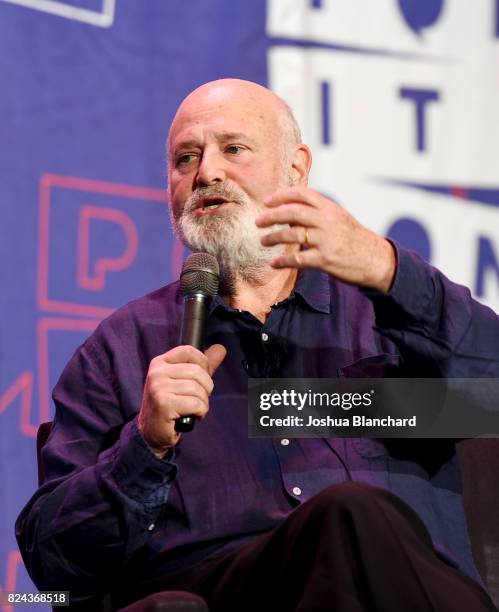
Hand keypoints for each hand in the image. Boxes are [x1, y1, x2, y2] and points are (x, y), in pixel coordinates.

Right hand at [138, 344, 225, 457]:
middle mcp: (157, 372)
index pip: (189, 351)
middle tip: (197, 399)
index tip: (202, 378)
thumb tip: (221, 348)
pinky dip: (200, 412)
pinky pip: (196, 404)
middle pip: (197, 372)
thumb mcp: (184, 381)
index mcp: (160, 363)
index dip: (203, 363)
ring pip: (198, 389)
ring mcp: (158, 387)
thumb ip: (202, 365)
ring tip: (193, 409)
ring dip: (202, 403)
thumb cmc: (170, 404)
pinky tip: (191, 416)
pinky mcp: (164, 404)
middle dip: (206, 388)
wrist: (151, 432)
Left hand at [256, 187, 395, 292]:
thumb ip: (317, 213)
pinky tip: (274, 263)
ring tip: (263, 241)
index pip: (303, 194)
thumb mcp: (339, 219)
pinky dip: (283, 261)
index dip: (282, 195)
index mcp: (330, 209)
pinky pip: (299, 259)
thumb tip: (290, 213)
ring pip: (293, 235)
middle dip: (272, 215)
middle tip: (258, 221)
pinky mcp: (325, 260)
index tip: (267, 201)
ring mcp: (326, 240)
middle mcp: (328, 221)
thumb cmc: (354, 239)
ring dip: (274, 237)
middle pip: (294, 212)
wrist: (376, 259)